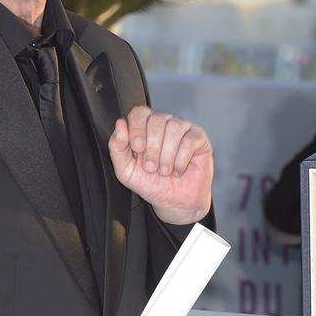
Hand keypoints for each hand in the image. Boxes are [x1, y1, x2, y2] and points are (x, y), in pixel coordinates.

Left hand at [108, 106, 212, 224]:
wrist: (174, 202)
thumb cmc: (151, 183)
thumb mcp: (126, 170)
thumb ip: (117, 147)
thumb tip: (120, 124)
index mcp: (144, 127)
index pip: (139, 113)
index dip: (137, 129)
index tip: (137, 149)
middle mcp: (163, 124)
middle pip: (157, 119)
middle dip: (152, 148)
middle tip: (151, 167)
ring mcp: (183, 129)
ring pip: (174, 127)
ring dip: (167, 155)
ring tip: (165, 171)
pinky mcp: (199, 138)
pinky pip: (189, 140)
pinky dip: (181, 159)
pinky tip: (178, 170)